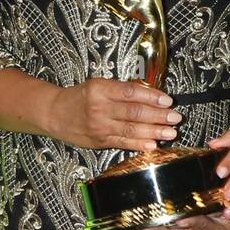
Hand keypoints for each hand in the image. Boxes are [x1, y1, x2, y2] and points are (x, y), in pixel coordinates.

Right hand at [47, 79, 181, 151]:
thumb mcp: (98, 85)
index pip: (130, 93)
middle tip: (175, 117)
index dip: (151, 97)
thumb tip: (150, 94)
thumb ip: (121, 90)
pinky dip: (139, 145)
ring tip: (171, 132)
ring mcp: (100, 127)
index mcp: (100, 90)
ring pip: (131, 130)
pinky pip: (123, 143)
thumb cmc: (80, 97)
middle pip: (134, 113)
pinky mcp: (100, 141)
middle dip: (158, 116)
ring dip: (154, 131)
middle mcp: (100, 109)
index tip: (167, 100)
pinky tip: (153, 144)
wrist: (55, 114)